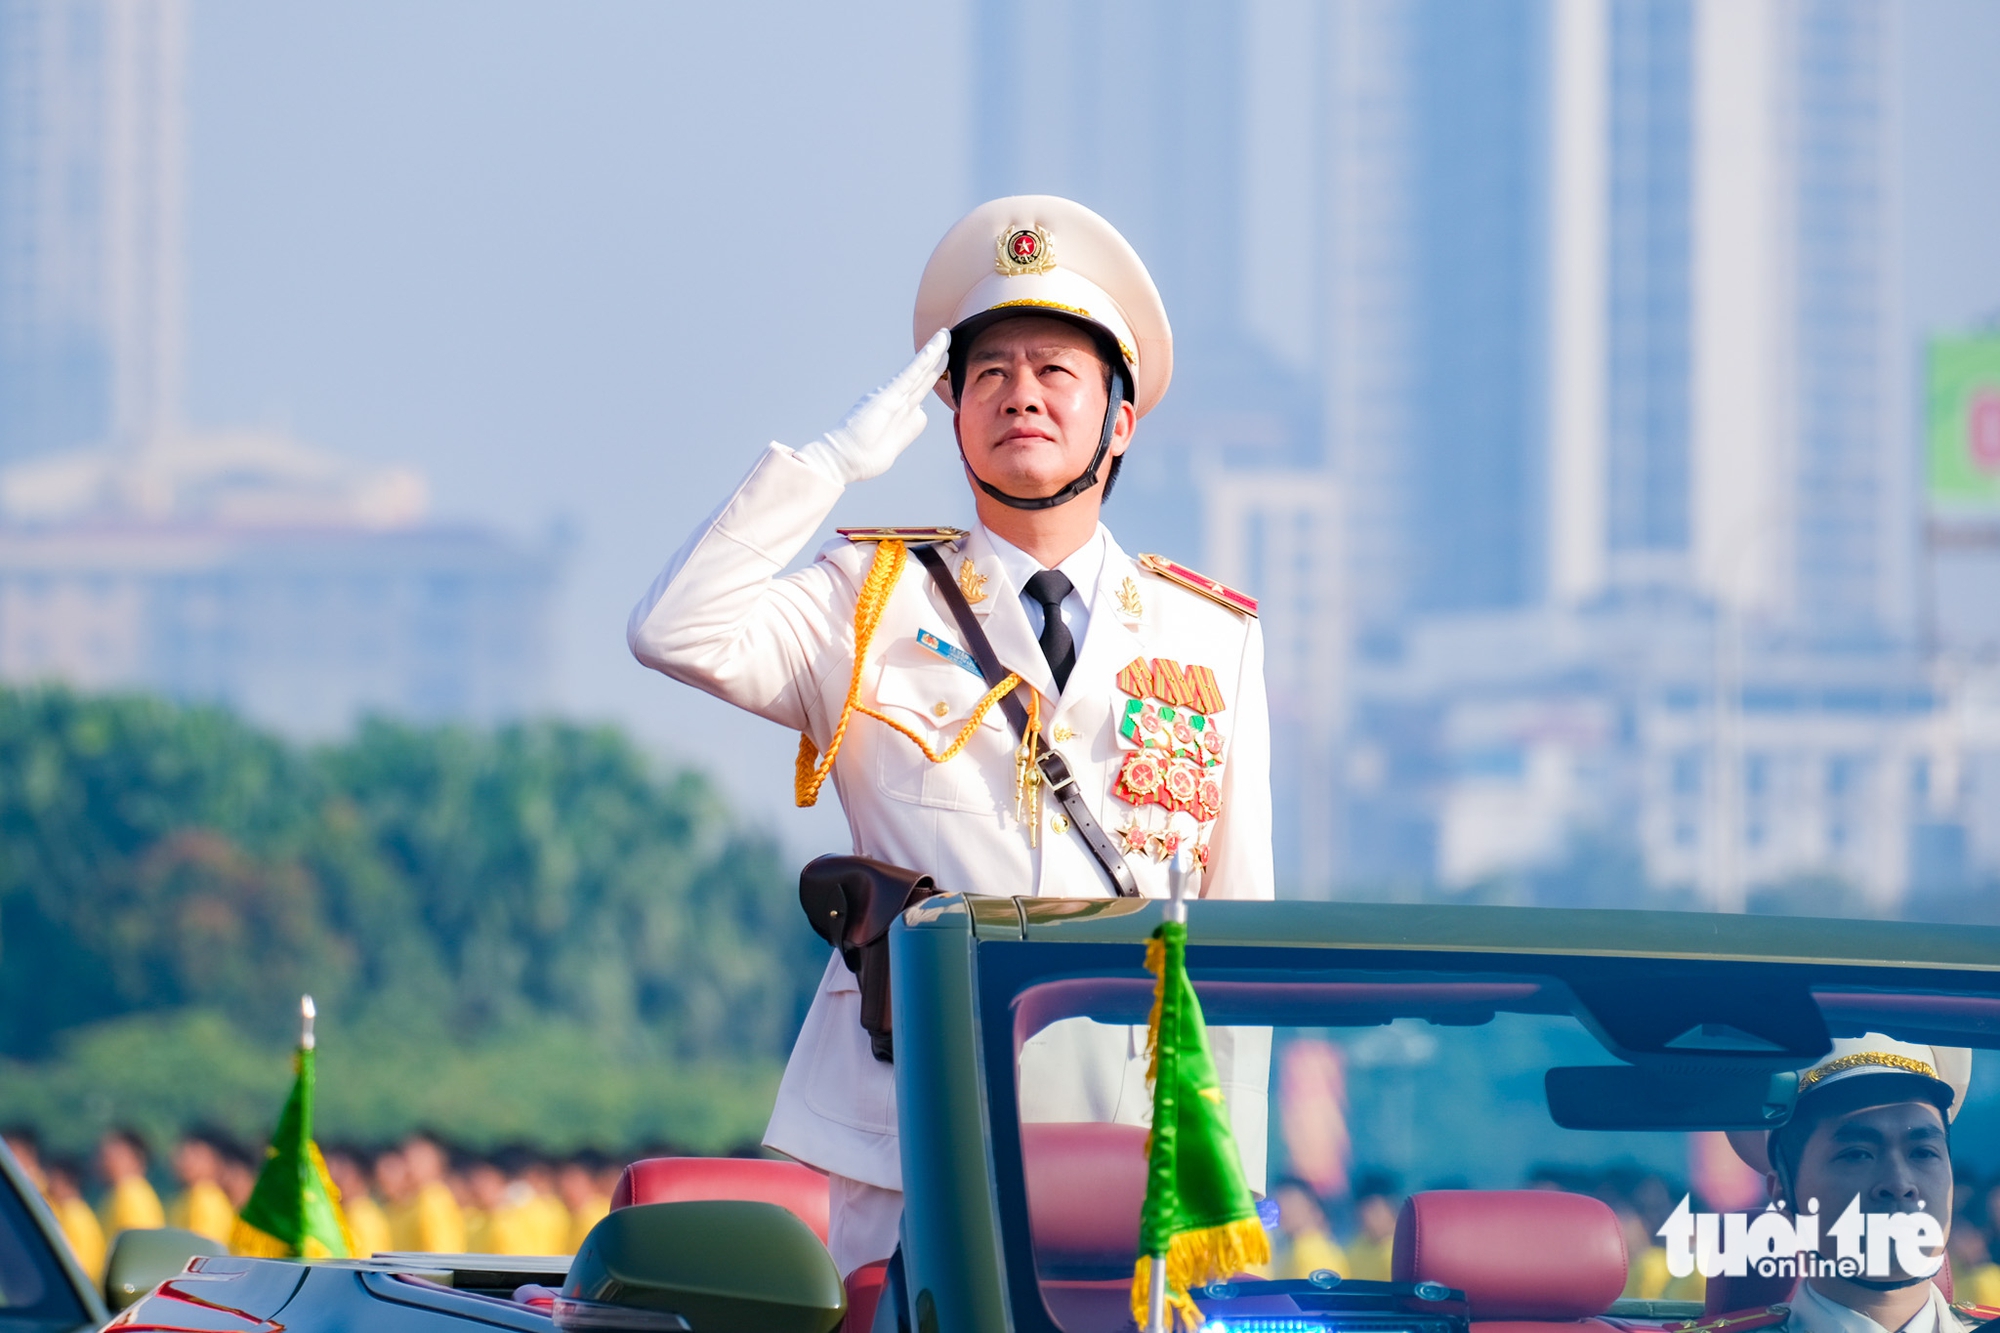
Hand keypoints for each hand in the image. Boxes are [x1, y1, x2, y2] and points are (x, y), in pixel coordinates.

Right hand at [796, 328, 950, 484]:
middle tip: (947, 340)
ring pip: (919, 371)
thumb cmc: (864, 457)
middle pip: (922, 376)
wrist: (845, 459)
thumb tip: (921, 413)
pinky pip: (911, 375)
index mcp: (897, 409)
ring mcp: (893, 396)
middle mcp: (896, 399)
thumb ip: (909, 427)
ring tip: (945, 337)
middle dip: (936, 359)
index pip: (919, 390)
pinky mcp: (889, 396)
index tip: (944, 363)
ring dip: (934, 353)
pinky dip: (924, 360)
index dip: (932, 375)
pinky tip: (935, 347)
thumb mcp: (895, 442)